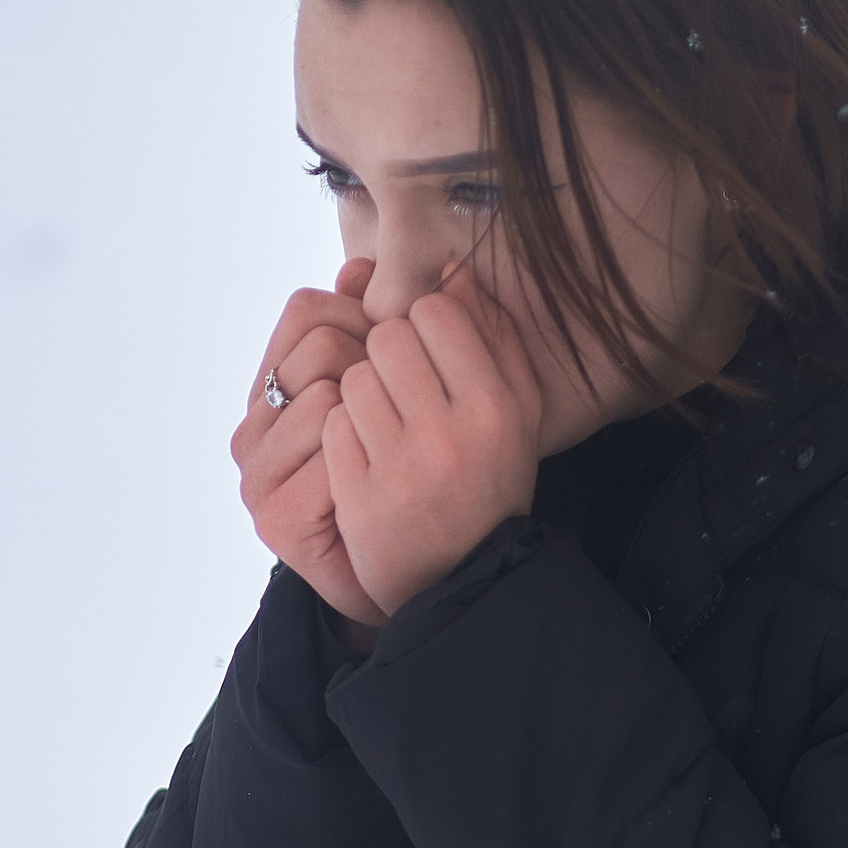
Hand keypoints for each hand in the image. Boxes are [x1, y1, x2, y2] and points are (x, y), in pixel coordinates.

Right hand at [232, 258, 389, 629]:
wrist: (413, 570)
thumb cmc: (404, 471)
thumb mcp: (394, 386)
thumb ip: (372, 326)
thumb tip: (361, 264)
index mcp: (273, 386)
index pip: (306, 309)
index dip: (364, 320)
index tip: (398, 356)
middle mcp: (253, 426)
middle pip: (315, 346)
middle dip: (372, 367)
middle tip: (402, 409)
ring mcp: (256, 474)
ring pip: (325, 397)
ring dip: (376, 418)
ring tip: (392, 452)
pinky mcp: (275, 519)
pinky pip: (333, 456)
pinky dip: (370, 465)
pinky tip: (383, 486)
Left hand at [323, 265, 543, 617]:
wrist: (463, 578)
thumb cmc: (490, 482)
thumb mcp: (514, 412)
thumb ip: (493, 338)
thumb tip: (453, 270)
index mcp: (494, 407)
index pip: (436, 313)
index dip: (424, 324)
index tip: (429, 353)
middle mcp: (451, 434)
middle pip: (388, 338)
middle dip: (388, 354)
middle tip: (400, 386)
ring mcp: (401, 467)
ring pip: (354, 378)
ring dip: (362, 393)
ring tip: (384, 423)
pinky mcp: (360, 496)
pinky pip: (333, 425)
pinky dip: (343, 434)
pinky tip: (366, 455)